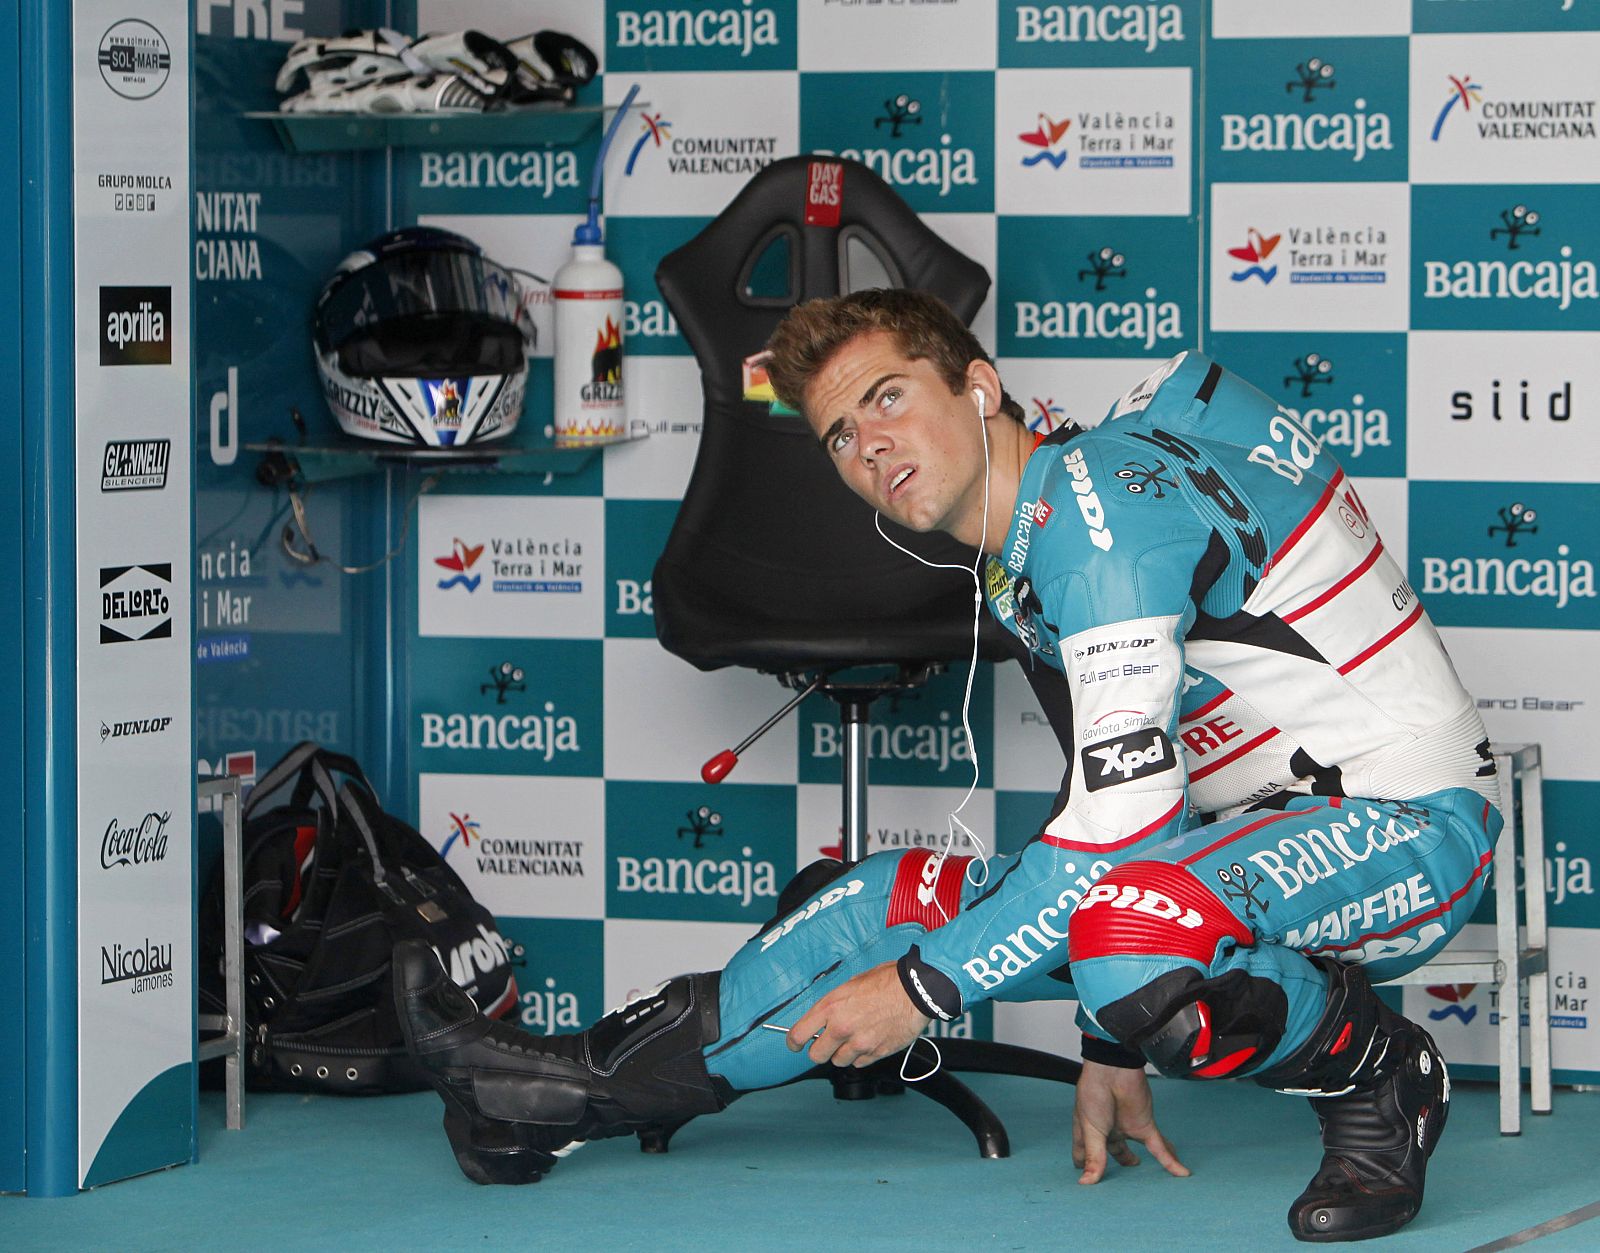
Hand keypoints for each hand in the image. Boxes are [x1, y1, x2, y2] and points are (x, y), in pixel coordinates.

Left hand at [787, 962, 928, 1067]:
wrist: (916, 991)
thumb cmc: (887, 982)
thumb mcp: (851, 984)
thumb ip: (834, 1005)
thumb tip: (824, 1018)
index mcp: (831, 1007)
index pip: (798, 1034)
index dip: (793, 1042)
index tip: (795, 1044)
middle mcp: (842, 1028)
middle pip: (816, 1056)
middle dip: (819, 1050)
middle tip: (826, 1042)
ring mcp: (860, 1044)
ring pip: (839, 1061)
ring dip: (842, 1053)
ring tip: (855, 1037)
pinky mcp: (876, 1053)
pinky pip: (860, 1063)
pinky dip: (861, 1056)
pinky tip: (869, 1041)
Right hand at [1072, 1059, 1190, 1184]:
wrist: (1113, 1069)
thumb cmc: (1094, 1093)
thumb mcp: (1090, 1129)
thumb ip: (1094, 1156)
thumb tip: (1087, 1182)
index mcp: (1089, 1130)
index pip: (1085, 1153)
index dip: (1085, 1166)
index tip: (1089, 1182)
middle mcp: (1108, 1131)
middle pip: (1113, 1153)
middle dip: (1116, 1165)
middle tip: (1120, 1184)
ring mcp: (1127, 1128)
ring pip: (1136, 1151)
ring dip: (1139, 1163)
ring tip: (1147, 1180)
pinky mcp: (1145, 1126)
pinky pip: (1160, 1148)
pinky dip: (1171, 1161)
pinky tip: (1181, 1173)